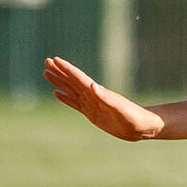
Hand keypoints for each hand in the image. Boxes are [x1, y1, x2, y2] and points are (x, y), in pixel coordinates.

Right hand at [42, 56, 163, 140]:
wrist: (141, 127)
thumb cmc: (133, 117)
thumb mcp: (119, 108)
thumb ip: (106, 98)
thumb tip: (92, 86)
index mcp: (97, 92)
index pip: (78, 78)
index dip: (66, 69)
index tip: (54, 59)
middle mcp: (93, 95)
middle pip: (72, 81)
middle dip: (59, 72)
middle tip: (45, 61)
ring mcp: (91, 104)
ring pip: (70, 90)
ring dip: (59, 82)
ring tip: (47, 73)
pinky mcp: (92, 113)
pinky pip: (75, 104)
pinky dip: (65, 98)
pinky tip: (57, 93)